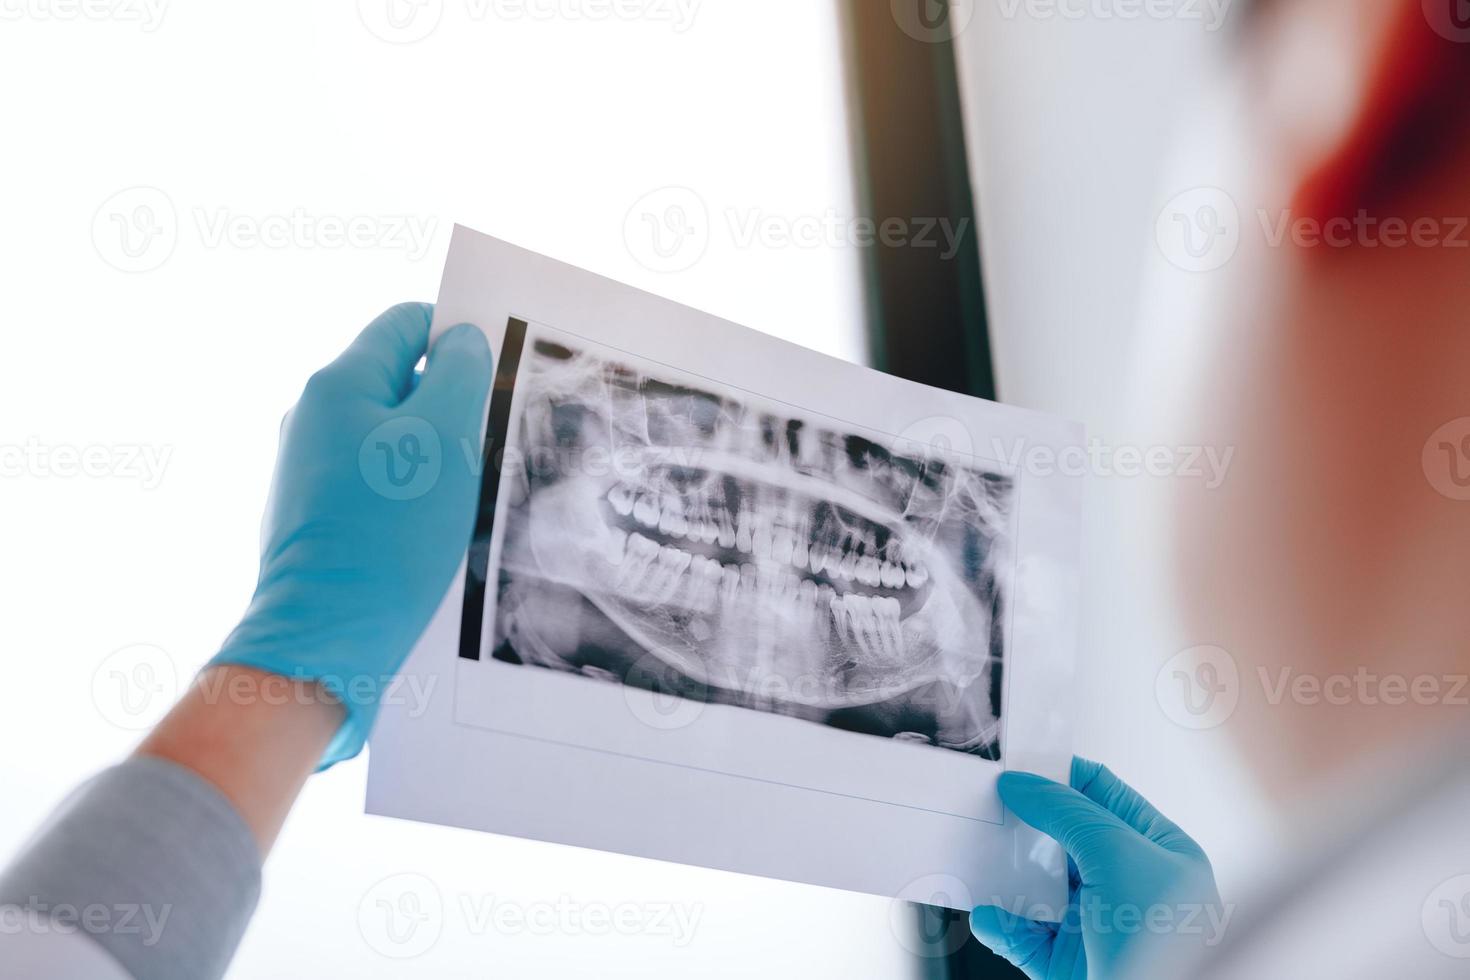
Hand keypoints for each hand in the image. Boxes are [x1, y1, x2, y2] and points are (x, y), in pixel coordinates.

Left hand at [210, 303, 491, 767]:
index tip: (496, 366)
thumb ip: (460, 374)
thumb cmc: (390, 533)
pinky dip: (406, 492)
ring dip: (432, 453)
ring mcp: (306, 468)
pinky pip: (371, 482)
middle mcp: (312, 417)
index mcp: (339, 383)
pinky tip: (431, 528)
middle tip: (490, 434)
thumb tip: (463, 342)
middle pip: (397, 380)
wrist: (327, 635)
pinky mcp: (311, 515)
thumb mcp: (445, 437)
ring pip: (388, 435)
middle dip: (449, 401)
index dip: (457, 334)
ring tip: (466, 490)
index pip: (406, 324)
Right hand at [970, 758, 1223, 979]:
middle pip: (1062, 839)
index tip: (1017, 762)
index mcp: (1160, 854)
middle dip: (1023, 823)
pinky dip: (999, 924)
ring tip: (979, 857)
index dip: (1060, 775)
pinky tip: (989, 915)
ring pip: (1036, 887)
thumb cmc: (1164, 949)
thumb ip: (1068, 813)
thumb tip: (1024, 785)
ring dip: (1004, 874)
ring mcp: (1096, 927)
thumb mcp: (1118, 857)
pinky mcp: (1067, 964)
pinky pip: (1021, 935)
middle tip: (986, 803)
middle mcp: (1129, 888)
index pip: (1104, 796)